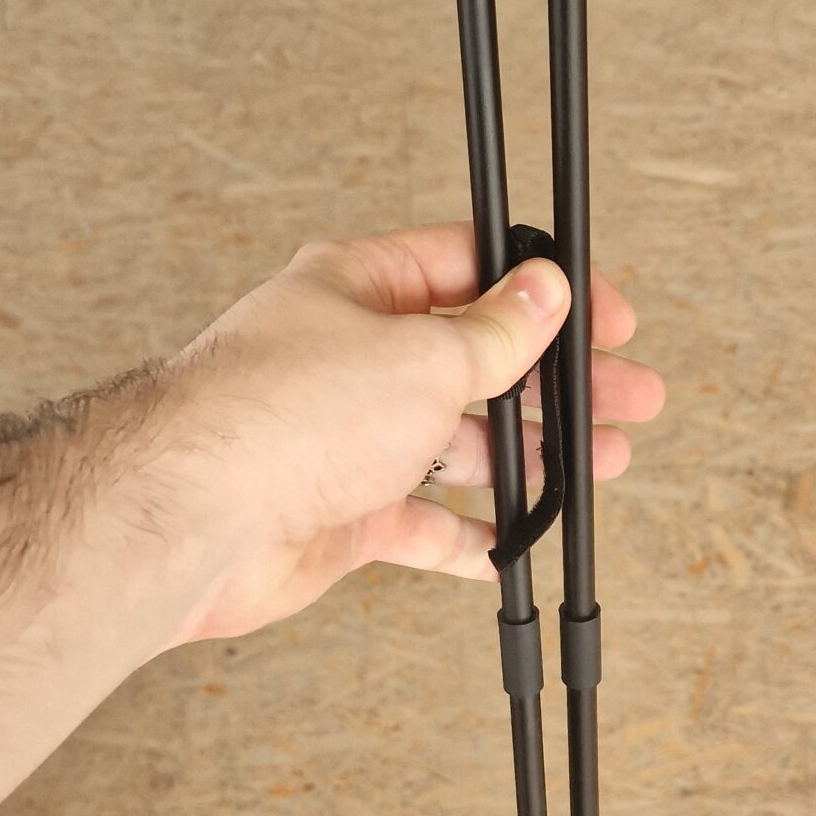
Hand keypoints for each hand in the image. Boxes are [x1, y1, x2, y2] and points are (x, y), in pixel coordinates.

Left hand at [135, 224, 664, 645]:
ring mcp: (343, 440)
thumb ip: (494, 333)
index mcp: (357, 291)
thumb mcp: (421, 355)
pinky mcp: (337, 514)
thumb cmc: (279, 416)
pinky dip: (468, 535)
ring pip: (456, 444)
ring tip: (596, 468)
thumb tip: (544, 291)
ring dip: (528, 457)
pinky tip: (509, 542)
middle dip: (555, 383)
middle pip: (474, 363)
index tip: (605, 318)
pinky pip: (419, 523)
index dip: (543, 294)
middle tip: (624, 399)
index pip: (468, 273)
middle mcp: (348, 361)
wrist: (191, 517)